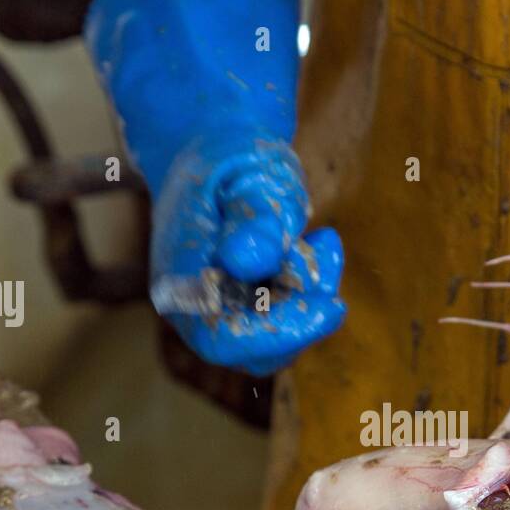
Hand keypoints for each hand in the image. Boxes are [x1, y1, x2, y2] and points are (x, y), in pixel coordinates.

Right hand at [86, 0, 343, 373]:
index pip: (223, 337)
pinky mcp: (247, 316)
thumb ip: (253, 216)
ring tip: (320, 238)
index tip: (331, 307)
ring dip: (313, 292)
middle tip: (325, 245)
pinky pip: (291, 322)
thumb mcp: (249, 174)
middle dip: (305, 307)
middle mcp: (194, 311)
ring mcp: (220, 317)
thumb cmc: (231, 161)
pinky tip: (320, 243)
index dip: (278, 333)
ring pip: (281, 339)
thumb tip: (248, 260)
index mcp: (177, 281)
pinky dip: (315, 288)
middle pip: (257, 351)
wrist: (216, 158)